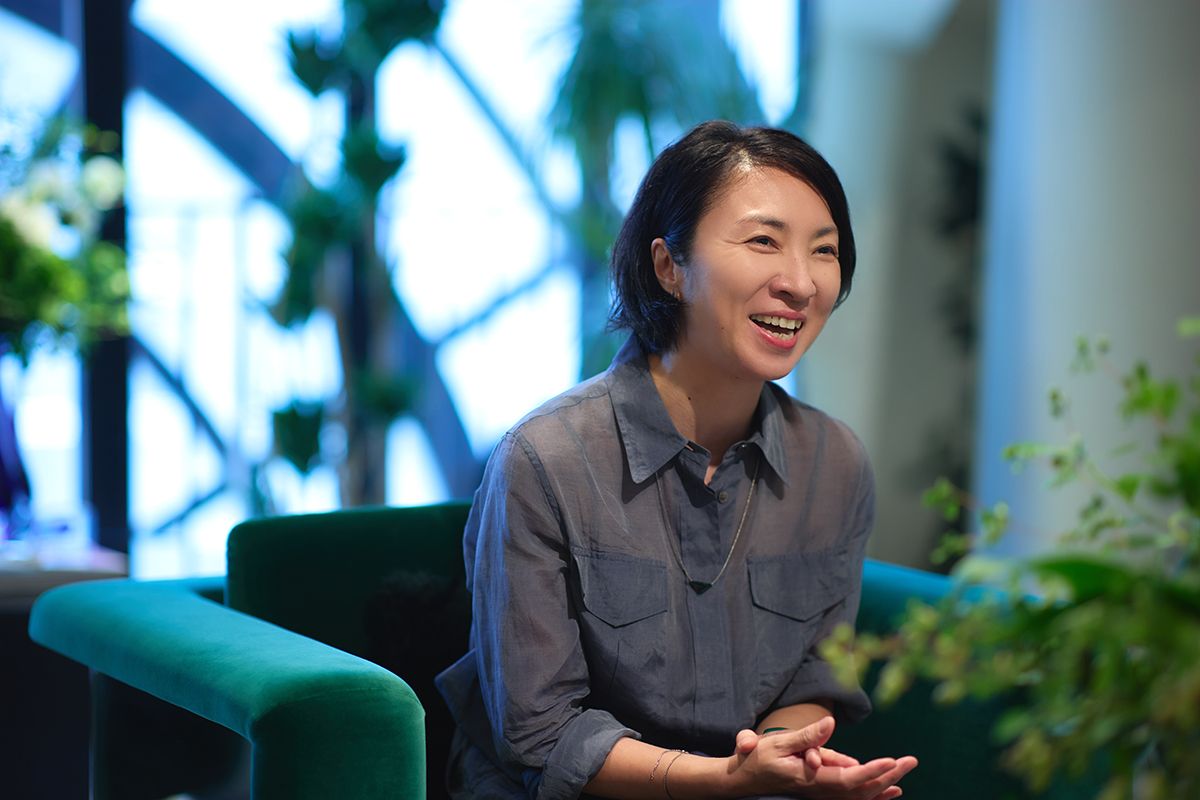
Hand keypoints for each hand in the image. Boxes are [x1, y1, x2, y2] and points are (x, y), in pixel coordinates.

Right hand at [728, 717, 916, 798]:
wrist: (746, 778)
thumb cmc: (759, 758)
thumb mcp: (778, 742)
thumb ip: (807, 735)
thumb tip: (830, 723)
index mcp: (811, 779)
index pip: (849, 779)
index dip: (872, 772)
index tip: (891, 761)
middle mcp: (820, 790)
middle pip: (861, 789)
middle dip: (888, 775)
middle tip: (910, 761)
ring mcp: (823, 793)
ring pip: (860, 794)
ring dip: (885, 783)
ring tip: (906, 769)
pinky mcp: (823, 790)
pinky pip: (854, 795)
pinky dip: (875, 793)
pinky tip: (891, 790)